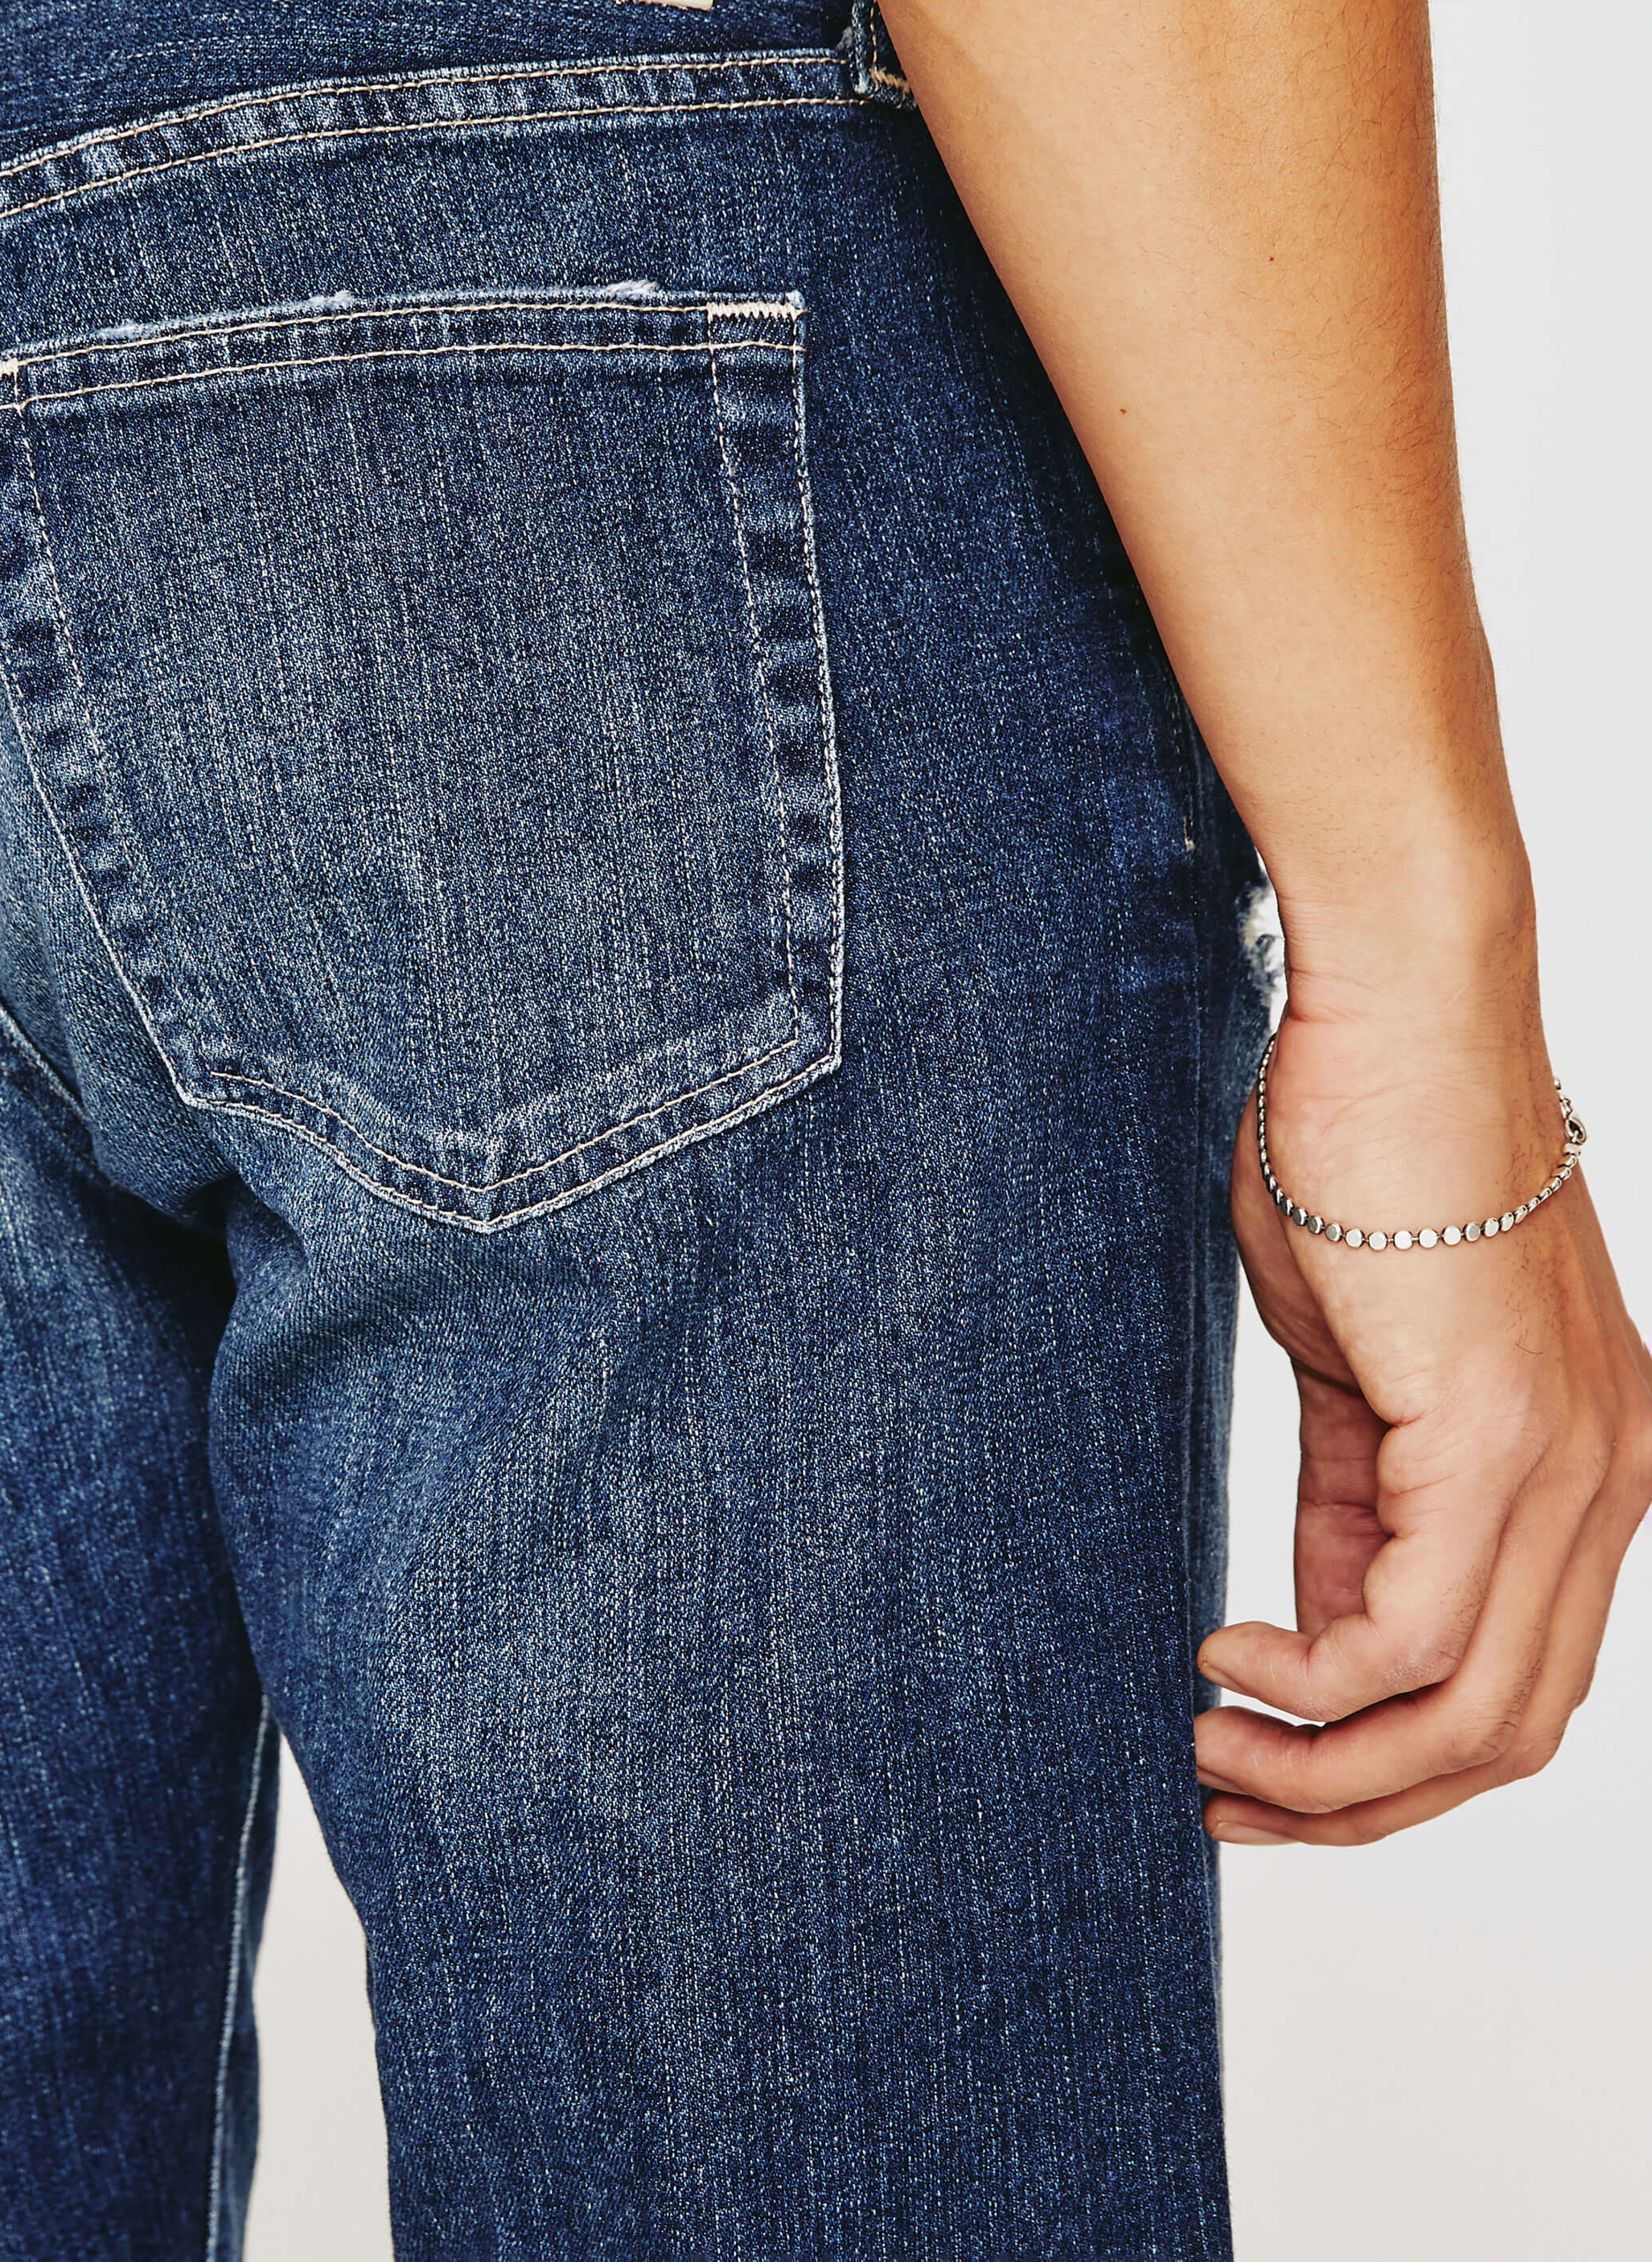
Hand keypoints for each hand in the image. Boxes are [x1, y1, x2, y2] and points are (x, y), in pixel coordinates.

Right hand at [1196, 999, 1651, 1843]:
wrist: (1397, 1018)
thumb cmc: (1365, 1156)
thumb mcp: (1360, 1370)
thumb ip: (1361, 1503)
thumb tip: (1321, 1629)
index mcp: (1592, 1473)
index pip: (1518, 1686)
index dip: (1392, 1765)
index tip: (1264, 1771)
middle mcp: (1613, 1490)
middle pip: (1506, 1735)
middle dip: (1357, 1803)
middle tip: (1225, 1798)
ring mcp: (1570, 1471)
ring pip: (1468, 1713)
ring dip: (1325, 1769)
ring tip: (1210, 1748)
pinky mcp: (1498, 1440)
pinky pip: (1410, 1637)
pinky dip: (1310, 1681)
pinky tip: (1224, 1652)